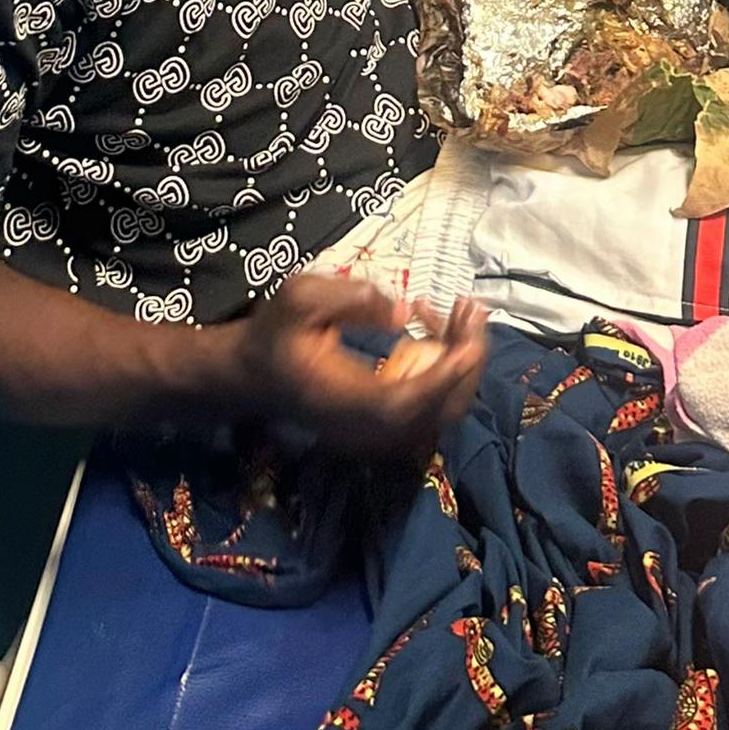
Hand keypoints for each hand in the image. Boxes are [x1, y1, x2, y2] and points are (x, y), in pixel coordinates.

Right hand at [226, 273, 487, 457]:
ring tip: (462, 311)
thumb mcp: (301, 296)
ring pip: (439, 412)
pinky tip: (438, 328)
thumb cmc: (277, 332)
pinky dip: (446, 370)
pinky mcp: (384, 425)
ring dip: (462, 364)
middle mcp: (362, 428)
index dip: (442, 377)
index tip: (469, 341)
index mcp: (339, 400)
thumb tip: (404, 313)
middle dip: (466, 363)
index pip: (402, 403)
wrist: (256, 373)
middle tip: (472, 309)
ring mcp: (376, 433)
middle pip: (433, 413)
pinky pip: (429, 406)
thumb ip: (351, 298)